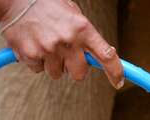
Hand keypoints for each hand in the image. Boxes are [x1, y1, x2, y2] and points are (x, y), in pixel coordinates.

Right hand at [0, 0, 123, 87]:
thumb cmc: (47, 5)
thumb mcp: (73, 15)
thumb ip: (85, 36)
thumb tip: (97, 57)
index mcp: (83, 28)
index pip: (106, 55)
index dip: (115, 72)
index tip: (118, 82)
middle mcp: (68, 41)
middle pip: (79, 74)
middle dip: (73, 68)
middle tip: (65, 54)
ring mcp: (49, 49)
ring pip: (57, 73)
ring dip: (53, 64)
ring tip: (45, 43)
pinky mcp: (31, 55)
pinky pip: (38, 70)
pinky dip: (36, 61)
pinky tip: (33, 43)